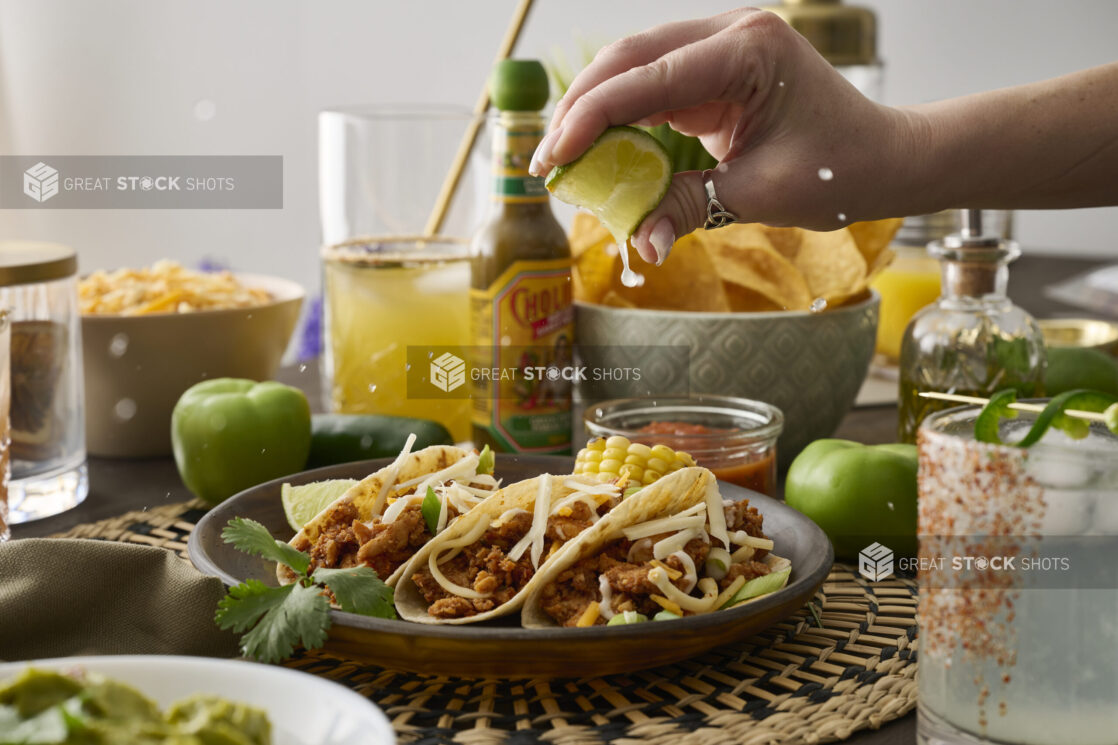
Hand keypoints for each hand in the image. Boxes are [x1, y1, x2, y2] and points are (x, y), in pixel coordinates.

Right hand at [530, 8, 914, 263]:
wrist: (885, 157)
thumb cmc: (840, 169)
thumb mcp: (761, 194)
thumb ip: (691, 208)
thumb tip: (639, 244)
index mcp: (749, 50)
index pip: (649, 77)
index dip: (592, 117)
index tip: (554, 156)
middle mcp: (731, 34)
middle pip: (630, 58)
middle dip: (581, 108)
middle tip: (547, 161)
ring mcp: (721, 47)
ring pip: (635, 66)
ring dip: (595, 110)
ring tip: (561, 158)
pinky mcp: (715, 70)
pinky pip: (655, 86)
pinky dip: (623, 117)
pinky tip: (598, 149)